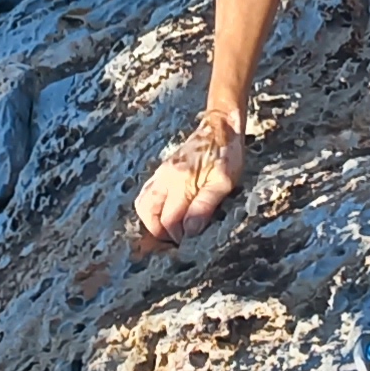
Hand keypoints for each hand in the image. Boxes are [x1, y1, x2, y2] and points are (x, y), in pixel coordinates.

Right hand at [132, 111, 250, 251]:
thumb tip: (189, 231)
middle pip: (147, 213)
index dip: (177, 237)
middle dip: (159, 232)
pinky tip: (168, 213)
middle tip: (178, 240)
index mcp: (179, 182)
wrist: (220, 127)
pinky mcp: (162, 170)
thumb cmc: (226, 154)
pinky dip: (153, 208)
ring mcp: (160, 173)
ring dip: (153, 220)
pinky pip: (148, 193)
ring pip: (143, 204)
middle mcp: (164, 178)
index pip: (167, 220)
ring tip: (172, 230)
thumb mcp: (223, 182)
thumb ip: (205, 206)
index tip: (190, 243)